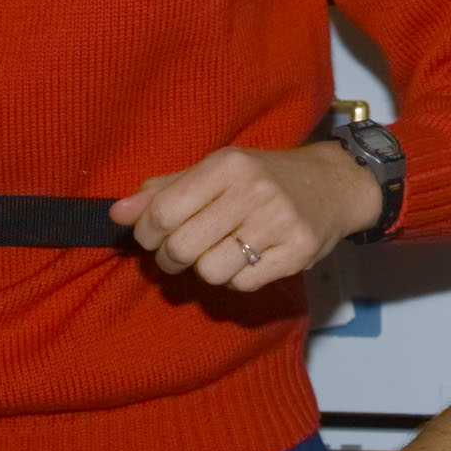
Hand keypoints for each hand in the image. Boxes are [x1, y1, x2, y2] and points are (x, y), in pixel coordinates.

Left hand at [112, 143, 384, 292]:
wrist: (334, 183)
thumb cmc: (264, 177)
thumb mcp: (216, 170)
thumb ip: (165, 191)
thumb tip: (116, 214)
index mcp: (228, 166)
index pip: (163, 212)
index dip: (146, 234)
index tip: (153, 236)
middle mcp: (253, 191)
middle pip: (182, 247)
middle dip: (171, 258)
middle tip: (181, 252)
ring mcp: (279, 223)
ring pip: (211, 272)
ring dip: (206, 269)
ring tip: (218, 254)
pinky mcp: (297, 253)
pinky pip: (243, 284)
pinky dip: (237, 279)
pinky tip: (247, 259)